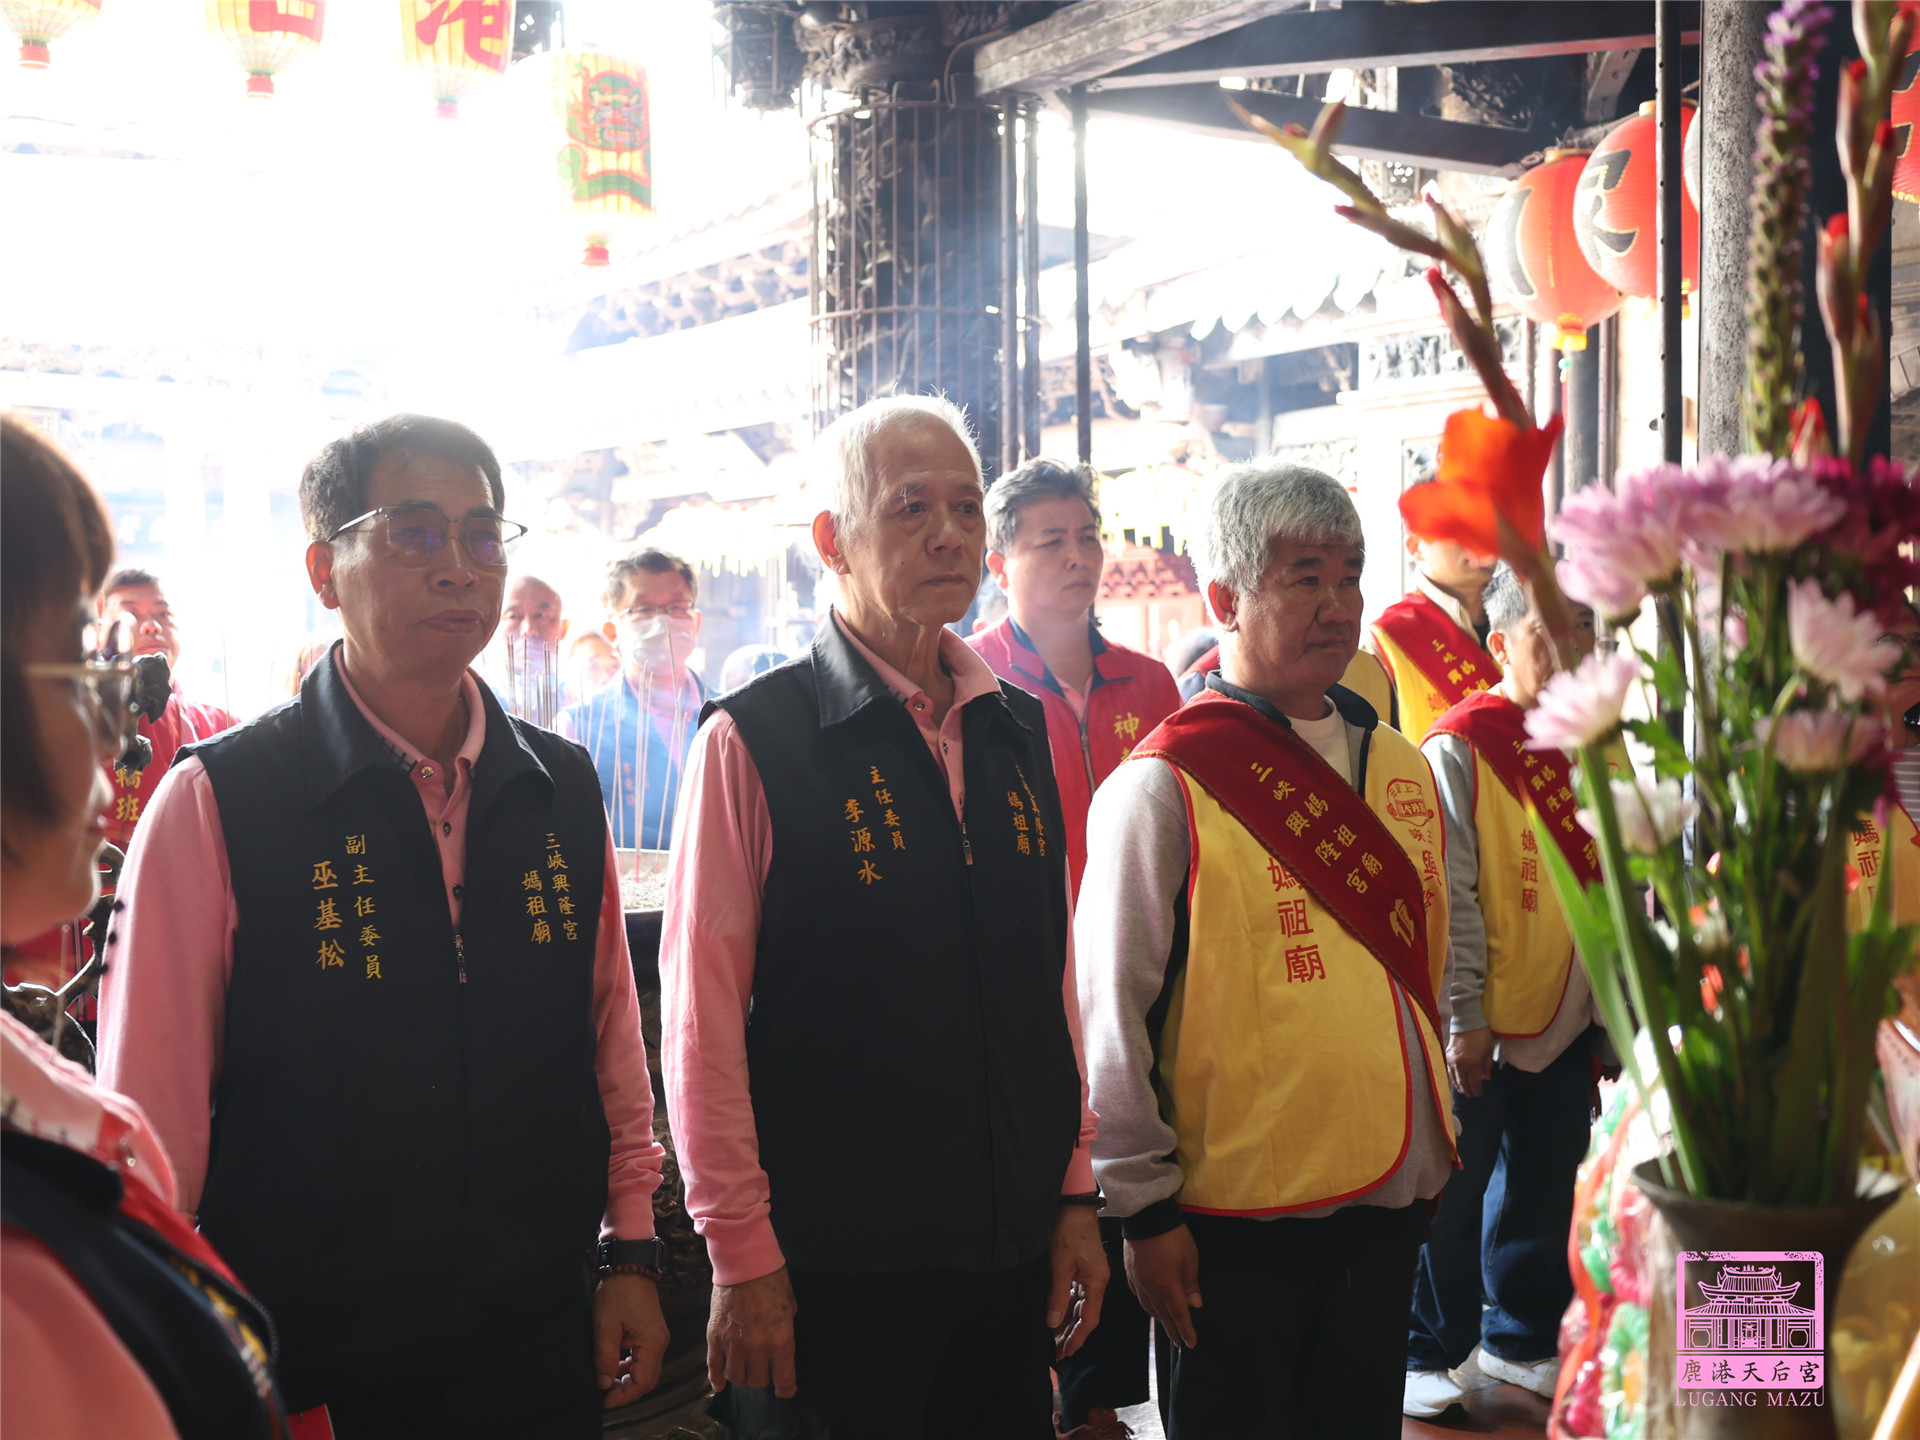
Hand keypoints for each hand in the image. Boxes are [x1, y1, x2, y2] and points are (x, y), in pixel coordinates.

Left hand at [592, 1272, 669, 1409]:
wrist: (629, 1267)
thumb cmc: (619, 1292)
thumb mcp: (605, 1327)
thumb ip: (605, 1358)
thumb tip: (604, 1383)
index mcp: (652, 1342)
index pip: (643, 1382)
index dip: (624, 1396)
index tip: (605, 1400)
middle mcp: (660, 1342)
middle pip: (647, 1379)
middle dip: (626, 1390)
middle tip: (604, 1393)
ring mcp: (657, 1337)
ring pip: (645, 1370)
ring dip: (627, 1378)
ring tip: (606, 1380)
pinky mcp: (651, 1332)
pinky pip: (643, 1358)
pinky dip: (629, 1366)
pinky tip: (614, 1365)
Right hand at [708, 1266, 798, 1398]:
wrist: (743, 1260)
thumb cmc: (771, 1278)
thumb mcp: (790, 1304)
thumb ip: (785, 1329)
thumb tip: (780, 1343)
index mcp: (780, 1339)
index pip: (783, 1378)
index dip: (785, 1389)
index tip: (785, 1390)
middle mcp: (756, 1346)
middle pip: (758, 1381)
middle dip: (764, 1378)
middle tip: (765, 1370)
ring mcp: (733, 1342)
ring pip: (736, 1377)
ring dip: (742, 1377)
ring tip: (746, 1370)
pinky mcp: (714, 1335)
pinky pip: (713, 1365)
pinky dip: (716, 1378)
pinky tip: (720, 1384)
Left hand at [1047, 1204, 1108, 1359]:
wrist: (1073, 1205)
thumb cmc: (1068, 1231)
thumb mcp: (1060, 1265)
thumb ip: (1058, 1295)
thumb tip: (1053, 1323)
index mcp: (1096, 1282)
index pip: (1089, 1319)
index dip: (1077, 1338)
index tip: (1065, 1353)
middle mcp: (1096, 1281)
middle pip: (1085, 1315)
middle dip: (1071, 1334)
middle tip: (1057, 1353)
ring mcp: (1089, 1275)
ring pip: (1079, 1306)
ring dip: (1067, 1322)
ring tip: (1053, 1339)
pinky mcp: (1081, 1268)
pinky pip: (1074, 1294)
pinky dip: (1065, 1307)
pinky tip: (1055, 1316)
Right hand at [1124, 1226, 1200, 1348]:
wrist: (1145, 1216)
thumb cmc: (1172, 1235)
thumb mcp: (1190, 1257)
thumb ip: (1191, 1283)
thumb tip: (1195, 1304)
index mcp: (1167, 1286)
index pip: (1179, 1314)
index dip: (1186, 1330)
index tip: (1191, 1344)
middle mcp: (1150, 1288)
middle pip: (1163, 1315)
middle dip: (1172, 1330)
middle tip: (1179, 1343)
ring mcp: (1138, 1281)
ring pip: (1149, 1307)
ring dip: (1159, 1319)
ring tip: (1167, 1327)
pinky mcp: (1130, 1272)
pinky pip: (1139, 1296)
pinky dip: (1147, 1305)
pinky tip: (1149, 1306)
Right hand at [1447, 1026, 1495, 1097]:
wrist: (1466, 1022)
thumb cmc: (1481, 1036)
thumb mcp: (1489, 1050)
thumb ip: (1487, 1066)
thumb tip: (1486, 1079)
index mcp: (1473, 1063)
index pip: (1474, 1083)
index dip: (1477, 1090)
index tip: (1479, 1094)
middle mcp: (1461, 1064)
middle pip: (1463, 1083)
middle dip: (1468, 1091)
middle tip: (1472, 1095)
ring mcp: (1452, 1061)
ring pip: (1455, 1079)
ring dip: (1460, 1086)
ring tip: (1464, 1091)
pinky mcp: (1447, 1056)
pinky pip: (1449, 1071)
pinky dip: (1453, 1078)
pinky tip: (1456, 1081)